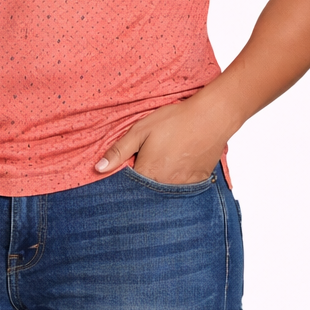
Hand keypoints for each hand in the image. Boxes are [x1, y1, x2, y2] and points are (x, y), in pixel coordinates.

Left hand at [95, 96, 229, 184]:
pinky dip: (176, 179)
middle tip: (148, 159)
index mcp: (148, 173)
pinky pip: (182, 188)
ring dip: (159, 181)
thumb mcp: (141, 130)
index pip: (128, 187)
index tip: (126, 167)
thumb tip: (98, 169)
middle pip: (146, 191)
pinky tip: (178, 162)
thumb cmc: (174, 120)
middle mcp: (165, 186)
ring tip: (163, 159)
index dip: (124, 178)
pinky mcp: (198, 182)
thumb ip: (119, 151)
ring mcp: (183, 186)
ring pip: (164, 191)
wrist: (211, 117)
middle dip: (141, 182)